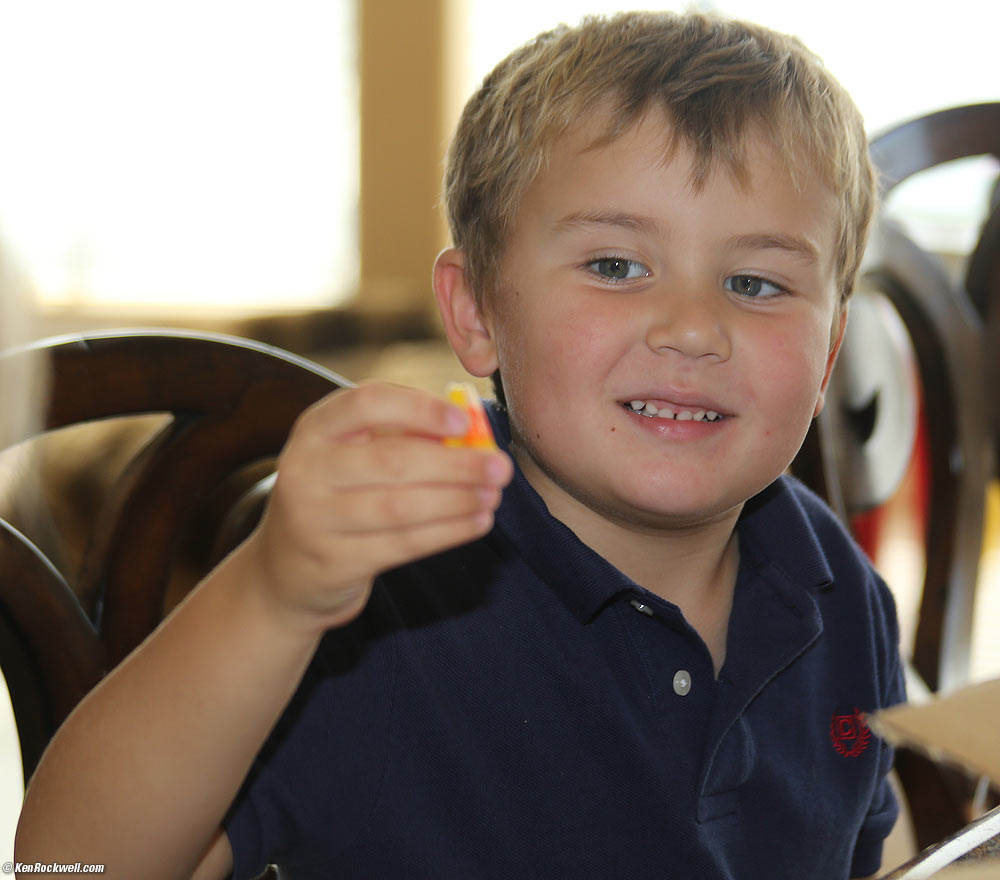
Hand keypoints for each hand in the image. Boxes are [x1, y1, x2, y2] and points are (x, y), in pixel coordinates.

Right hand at [243, 381, 512, 631]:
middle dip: (456, 465)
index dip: (420, 410)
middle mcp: (305, 468)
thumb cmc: (341, 493)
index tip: (464, 423)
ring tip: (494, 496)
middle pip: (393, 460)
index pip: (367, 403)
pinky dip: (448, 533)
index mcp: (315, 427)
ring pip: (401, 507)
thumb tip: (473, 430)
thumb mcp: (356, 452)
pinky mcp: (332, 562)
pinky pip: (402, 545)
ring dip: (458, 501)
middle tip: (501, 467)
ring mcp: (313, 518)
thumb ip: (406, 433)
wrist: (285, 567)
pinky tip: (477, 522)